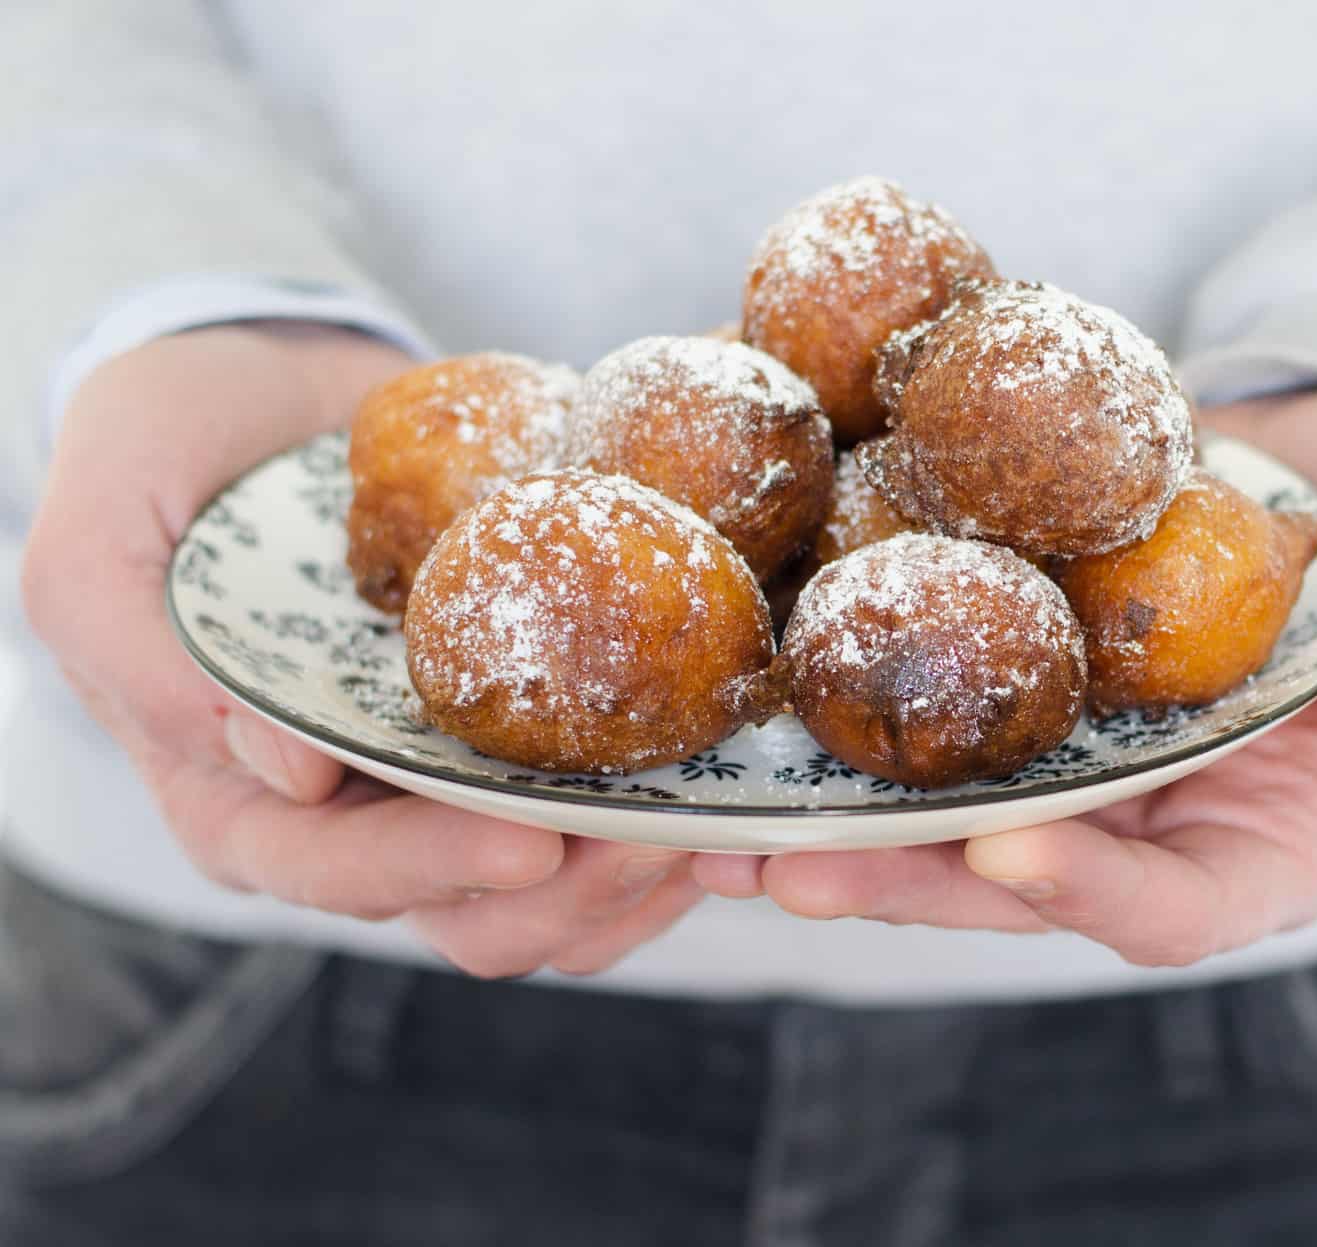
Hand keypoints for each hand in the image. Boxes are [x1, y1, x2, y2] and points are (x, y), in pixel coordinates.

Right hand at [21, 324, 699, 977]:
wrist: (268, 394)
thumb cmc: (166, 455)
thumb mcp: (101, 538)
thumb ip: (144, 657)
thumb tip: (289, 773)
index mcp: (241, 798)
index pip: (338, 874)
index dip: (436, 871)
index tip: (540, 843)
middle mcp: (347, 819)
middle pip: (465, 913)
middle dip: (570, 889)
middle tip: (665, 832)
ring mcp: (439, 791)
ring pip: (547, 899)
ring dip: (635, 876)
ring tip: (713, 819)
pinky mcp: (512, 748)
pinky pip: (596, 830)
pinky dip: (662, 826)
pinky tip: (720, 787)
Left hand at [694, 389, 1316, 965]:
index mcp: (1266, 835)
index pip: (1179, 907)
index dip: (1094, 894)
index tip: (1010, 852)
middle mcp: (1144, 817)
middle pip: (1015, 882)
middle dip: (901, 882)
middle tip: (785, 867)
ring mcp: (1067, 757)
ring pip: (937, 818)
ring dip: (829, 825)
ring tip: (711, 825)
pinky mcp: (1010, 679)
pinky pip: (922, 712)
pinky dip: (835, 723)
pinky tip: (748, 709)